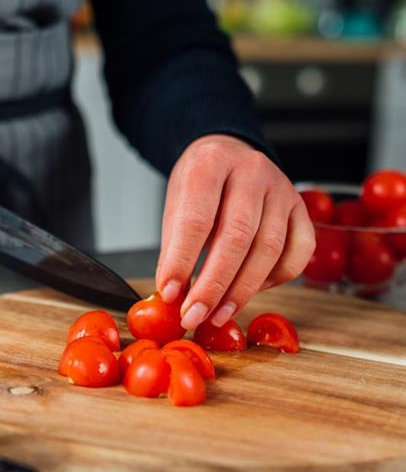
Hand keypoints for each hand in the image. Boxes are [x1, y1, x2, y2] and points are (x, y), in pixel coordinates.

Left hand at [156, 134, 315, 328]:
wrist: (229, 156)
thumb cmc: (201, 186)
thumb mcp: (176, 206)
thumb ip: (174, 249)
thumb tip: (174, 295)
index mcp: (211, 163)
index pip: (197, 220)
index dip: (182, 262)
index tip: (171, 294)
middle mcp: (251, 170)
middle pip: (236, 237)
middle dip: (214, 286)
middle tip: (195, 315)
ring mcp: (282, 189)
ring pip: (269, 249)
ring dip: (242, 291)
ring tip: (219, 314)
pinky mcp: (301, 208)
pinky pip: (298, 253)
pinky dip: (277, 279)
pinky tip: (253, 290)